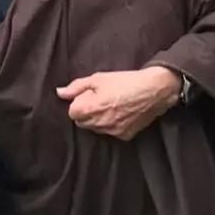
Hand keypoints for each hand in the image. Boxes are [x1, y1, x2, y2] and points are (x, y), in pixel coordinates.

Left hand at [55, 66, 180, 140]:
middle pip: (82, 122)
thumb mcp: (99, 78)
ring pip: (96, 128)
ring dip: (99, 119)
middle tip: (100, 99)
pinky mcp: (125, 136)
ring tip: (112, 105)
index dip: (79, 102)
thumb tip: (59, 92)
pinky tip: (122, 113)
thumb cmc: (126, 81)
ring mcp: (112, 132)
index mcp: (90, 109)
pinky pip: (111, 132)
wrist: (155, 90)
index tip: (90, 95)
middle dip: (87, 112)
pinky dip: (112, 125)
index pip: (72, 112)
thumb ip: (76, 87)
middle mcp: (99, 124)